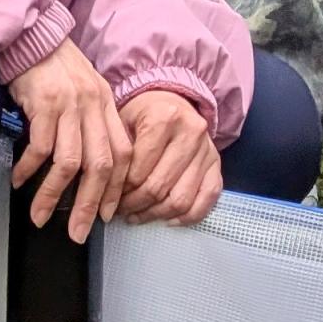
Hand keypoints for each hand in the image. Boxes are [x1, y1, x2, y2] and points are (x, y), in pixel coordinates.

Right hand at [9, 41, 131, 242]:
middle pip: (100, 166)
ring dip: (53, 195)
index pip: (123, 154)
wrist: (32, 35)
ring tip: (40, 216)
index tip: (106, 214)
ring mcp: (70, 105)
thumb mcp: (84, 91)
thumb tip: (90, 164)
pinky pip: (41, 147)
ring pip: (70, 163)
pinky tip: (21, 181)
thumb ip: (91, 121)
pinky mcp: (45, 103)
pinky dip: (30, 169)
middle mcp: (93, 106)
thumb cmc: (54, 65)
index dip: (116, 188)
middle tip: (77, 232)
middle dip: (88, 204)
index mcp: (106, 105)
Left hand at [113, 88, 222, 225]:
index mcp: (164, 117)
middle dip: (136, 205)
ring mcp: (208, 148)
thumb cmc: (142, 115)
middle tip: (121, 210)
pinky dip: (188, 216)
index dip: (120, 192)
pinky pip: (208, 198)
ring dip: (156, 214)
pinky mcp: (217, 162)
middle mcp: (192, 131)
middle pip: (159, 187)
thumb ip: (116, 154)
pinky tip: (168, 219)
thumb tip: (105, 195)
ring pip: (181, 199)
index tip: (110, 199)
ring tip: (139, 215)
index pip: (138, 171)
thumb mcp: (122, 121)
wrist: (172, 102)